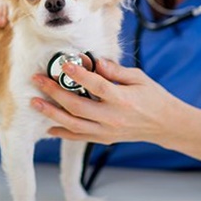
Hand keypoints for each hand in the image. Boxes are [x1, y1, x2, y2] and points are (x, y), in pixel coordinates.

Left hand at [31, 59, 184, 145]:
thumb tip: (95, 61)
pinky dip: (62, 132)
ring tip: (35, 102)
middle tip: (38, 81)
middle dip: (54, 92)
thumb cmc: (153, 97)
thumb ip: (115, 70)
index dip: (79, 75)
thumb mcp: (139, 77)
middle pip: (77, 106)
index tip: (64, 64)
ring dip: (51, 113)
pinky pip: (79, 137)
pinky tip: (48, 125)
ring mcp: (107, 131)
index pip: (97, 86)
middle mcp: (112, 117)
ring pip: (73, 124)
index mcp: (123, 99)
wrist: (166, 125)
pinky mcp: (104, 139)